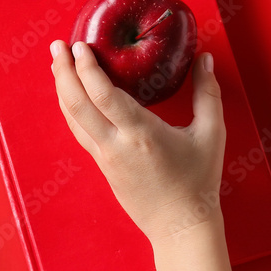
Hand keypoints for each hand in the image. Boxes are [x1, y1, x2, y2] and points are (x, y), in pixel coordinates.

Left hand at [50, 40, 226, 246]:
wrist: (180, 225)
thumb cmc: (198, 180)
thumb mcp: (212, 134)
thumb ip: (207, 93)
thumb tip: (205, 59)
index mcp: (141, 134)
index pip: (103, 94)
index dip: (87, 68)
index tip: (80, 45)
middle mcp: (116, 145)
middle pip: (76, 103)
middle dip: (63, 71)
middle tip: (58, 45)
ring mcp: (105, 157)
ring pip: (72, 118)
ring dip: (62, 88)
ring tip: (59, 63)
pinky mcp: (103, 165)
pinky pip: (78, 131)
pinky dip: (70, 108)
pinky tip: (70, 95)